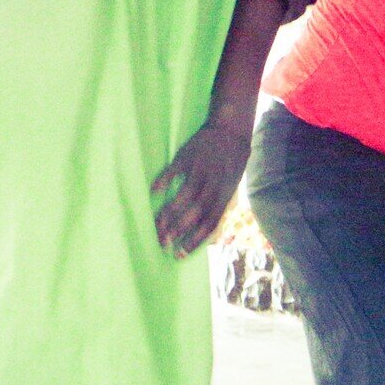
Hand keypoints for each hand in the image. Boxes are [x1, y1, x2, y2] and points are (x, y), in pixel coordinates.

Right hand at [152, 123, 251, 257]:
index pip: (210, 223)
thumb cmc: (230, 163)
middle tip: (163, 243)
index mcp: (224, 194)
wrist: (231, 130)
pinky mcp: (188, 156)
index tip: (181, 254)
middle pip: (196, 212)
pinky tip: (153, 192)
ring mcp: (200, 169)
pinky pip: (173, 171)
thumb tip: (208, 230)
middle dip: (179, 231)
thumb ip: (219, 205)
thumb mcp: (231, 185)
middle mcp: (213, 184)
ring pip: (184, 196)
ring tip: (157, 227)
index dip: (195, 240)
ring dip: (170, 213)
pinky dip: (163, 181)